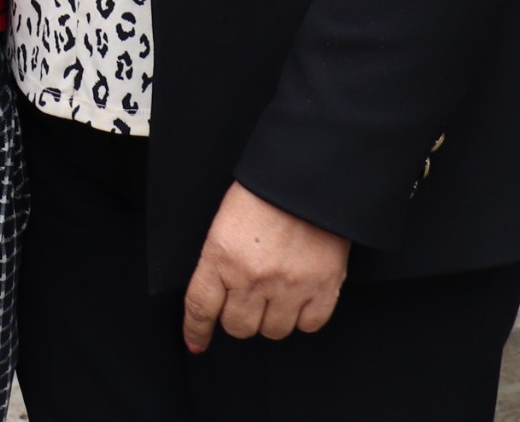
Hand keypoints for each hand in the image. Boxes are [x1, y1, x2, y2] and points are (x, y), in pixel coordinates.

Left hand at [181, 182, 351, 352]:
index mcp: (222, 256)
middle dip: (239, 317)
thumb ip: (220, 261)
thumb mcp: (226, 222)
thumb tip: (216, 298)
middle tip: (248, 299)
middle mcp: (253, 277)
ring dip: (271, 318)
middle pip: (238, 327)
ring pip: (273, 331)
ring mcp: (289, 285)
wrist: (309, 177)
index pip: (200, 306)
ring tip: (276, 293)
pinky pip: (309, 325)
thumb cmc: (264, 193)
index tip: (196, 342)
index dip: (196, 329)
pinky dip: (303, 317)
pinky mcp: (323, 287)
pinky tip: (300, 298)